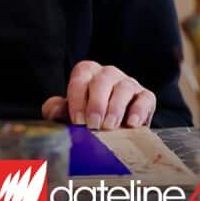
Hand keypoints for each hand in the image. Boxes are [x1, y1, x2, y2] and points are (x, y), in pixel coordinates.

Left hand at [41, 61, 155, 129]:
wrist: (114, 128)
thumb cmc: (86, 116)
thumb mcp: (69, 112)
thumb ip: (57, 109)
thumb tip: (53, 111)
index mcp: (87, 72)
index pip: (80, 78)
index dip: (77, 99)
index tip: (77, 120)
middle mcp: (108, 73)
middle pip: (103, 81)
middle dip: (96, 104)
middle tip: (93, 124)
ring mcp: (128, 83)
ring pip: (124, 89)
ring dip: (115, 109)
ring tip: (109, 127)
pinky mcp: (146, 96)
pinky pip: (145, 99)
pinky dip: (139, 111)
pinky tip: (131, 124)